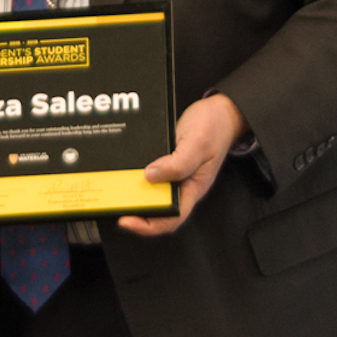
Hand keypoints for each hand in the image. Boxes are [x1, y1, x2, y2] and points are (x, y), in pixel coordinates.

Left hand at [120, 93, 243, 235]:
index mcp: (193, 188)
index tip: (126, 220)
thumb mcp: (198, 143)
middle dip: (136, 211)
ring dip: (134, 195)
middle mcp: (183, 185)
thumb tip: (151, 176)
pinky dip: (136, 176)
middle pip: (158, 210)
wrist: (222, 111)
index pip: (171, 218)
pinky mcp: (168, 163)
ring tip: (116, 191)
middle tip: (115, 205)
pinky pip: (150, 175)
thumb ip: (178, 163)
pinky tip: (125, 171)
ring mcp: (175, 175)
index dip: (148, 226)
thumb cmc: (216, 126)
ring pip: (152, 193)